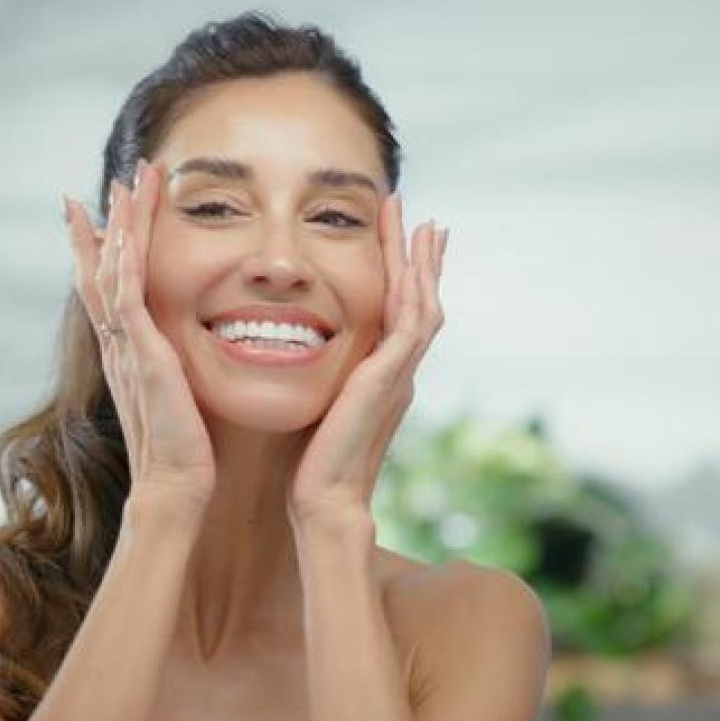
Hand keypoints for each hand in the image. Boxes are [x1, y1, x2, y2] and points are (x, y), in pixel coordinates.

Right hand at [63, 160, 214, 506]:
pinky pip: (126, 297)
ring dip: (119, 226)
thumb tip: (185, 355)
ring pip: (112, 272)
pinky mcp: (142, 355)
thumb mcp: (178, 397)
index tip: (100, 213)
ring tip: (124, 185)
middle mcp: (118, 344)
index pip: (108, 288)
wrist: (174, 486)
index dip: (103, 248)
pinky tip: (125, 233)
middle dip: (106, 222)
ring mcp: (126, 348)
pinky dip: (122, 262)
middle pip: (101, 269)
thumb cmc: (184, 451)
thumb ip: (175, 370)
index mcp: (127, 352)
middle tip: (112, 181)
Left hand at [289, 194, 445, 532]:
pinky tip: (412, 265)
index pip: (398, 315)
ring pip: (423, 306)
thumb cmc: (312, 463)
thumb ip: (323, 382)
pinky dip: (415, 292)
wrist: (325, 499)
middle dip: (421, 260)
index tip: (402, 243)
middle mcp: (398, 373)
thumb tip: (295, 359)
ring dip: (423, 264)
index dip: (403, 278)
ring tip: (423, 225)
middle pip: (420, 303)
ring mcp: (399, 376)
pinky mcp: (390, 381)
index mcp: (381, 377)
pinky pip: (411, 326)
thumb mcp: (319, 406)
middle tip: (424, 221)